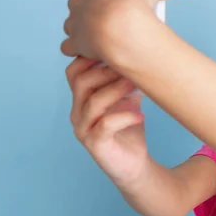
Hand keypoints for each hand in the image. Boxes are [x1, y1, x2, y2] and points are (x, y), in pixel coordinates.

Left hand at [61, 0, 192, 60]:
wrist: (117, 33)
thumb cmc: (131, 7)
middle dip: (88, 4)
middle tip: (103, 12)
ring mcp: (74, 21)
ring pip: (73, 22)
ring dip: (81, 26)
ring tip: (97, 33)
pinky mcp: (74, 42)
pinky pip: (69, 45)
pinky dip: (77, 49)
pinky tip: (87, 52)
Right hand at [66, 55, 149, 188]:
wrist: (134, 164)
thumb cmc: (129, 128)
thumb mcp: (129, 98)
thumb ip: (127, 78)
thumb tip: (141, 52)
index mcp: (81, 99)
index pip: (74, 71)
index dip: (91, 57)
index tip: (116, 50)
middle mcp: (77, 113)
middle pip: (80, 82)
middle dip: (107, 70)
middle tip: (131, 67)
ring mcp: (84, 130)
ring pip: (93, 102)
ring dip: (117, 89)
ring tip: (137, 86)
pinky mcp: (96, 145)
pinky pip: (105, 125)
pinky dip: (125, 116)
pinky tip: (141, 114)